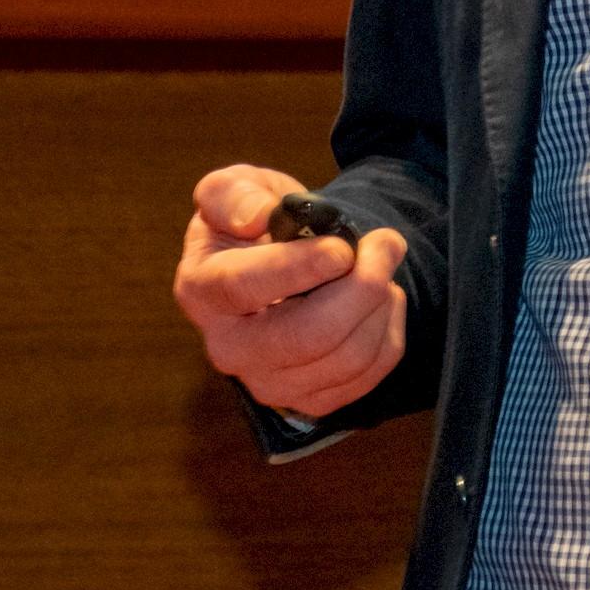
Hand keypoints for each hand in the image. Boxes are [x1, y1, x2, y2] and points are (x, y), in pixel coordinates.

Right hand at [173, 164, 408, 416]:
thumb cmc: (252, 223)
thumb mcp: (232, 188)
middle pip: (306, 337)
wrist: (276, 264)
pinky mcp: (308, 401)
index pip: (244, 288)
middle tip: (386, 243)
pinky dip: (388, 332)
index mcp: (202, 289)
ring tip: (381, 265)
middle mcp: (227, 348)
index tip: (341, 249)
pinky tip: (380, 302)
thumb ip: (233, 194)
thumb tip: (256, 219)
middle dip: (361, 288)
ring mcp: (268, 382)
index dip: (297, 269)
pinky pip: (366, 377)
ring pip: (344, 359)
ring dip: (381, 305)